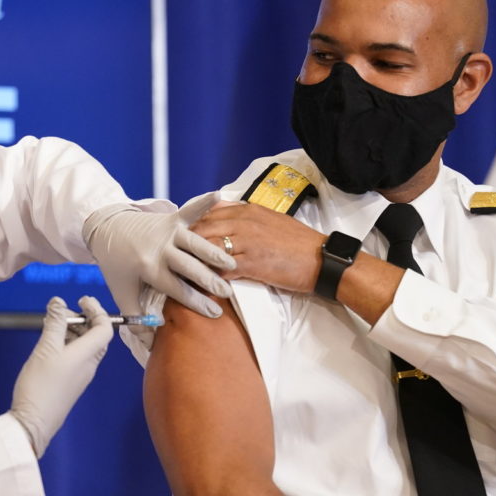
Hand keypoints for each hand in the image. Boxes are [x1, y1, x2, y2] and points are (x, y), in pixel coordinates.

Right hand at [10, 296, 113, 457]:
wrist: (33, 423)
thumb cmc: (41, 385)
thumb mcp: (46, 348)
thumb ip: (54, 322)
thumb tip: (59, 302)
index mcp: (88, 354)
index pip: (105, 327)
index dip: (97, 310)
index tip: (81, 300)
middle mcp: (89, 364)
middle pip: (95, 335)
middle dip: (81, 319)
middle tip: (60, 312)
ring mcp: (80, 374)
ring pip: (83, 345)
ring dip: (71, 330)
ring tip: (50, 325)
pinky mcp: (70, 382)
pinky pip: (74, 356)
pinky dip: (65, 343)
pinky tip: (48, 343)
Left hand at [83, 193, 235, 317]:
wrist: (106, 228)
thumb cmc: (117, 264)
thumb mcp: (122, 292)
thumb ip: (137, 316)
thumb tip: (151, 343)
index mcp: (149, 268)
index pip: (177, 289)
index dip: (196, 302)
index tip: (214, 313)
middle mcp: (160, 249)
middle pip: (190, 267)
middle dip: (209, 281)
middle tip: (227, 292)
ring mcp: (167, 232)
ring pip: (196, 243)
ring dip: (214, 253)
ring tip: (232, 264)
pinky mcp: (171, 218)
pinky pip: (190, 210)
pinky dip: (203, 202)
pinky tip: (219, 196)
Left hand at [189, 202, 324, 292]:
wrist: (321, 259)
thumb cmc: (297, 243)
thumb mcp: (271, 220)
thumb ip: (247, 218)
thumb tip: (226, 220)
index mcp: (248, 210)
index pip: (210, 212)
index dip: (193, 224)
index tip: (182, 235)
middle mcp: (244, 222)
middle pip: (202, 228)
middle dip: (185, 242)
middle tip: (174, 255)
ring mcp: (246, 241)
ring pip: (207, 248)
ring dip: (192, 260)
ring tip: (181, 271)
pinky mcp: (251, 263)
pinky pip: (220, 269)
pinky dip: (208, 276)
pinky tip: (201, 284)